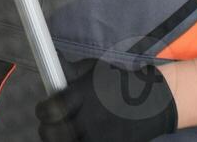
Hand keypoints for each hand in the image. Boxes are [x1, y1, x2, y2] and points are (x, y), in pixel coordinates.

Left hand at [36, 59, 177, 141]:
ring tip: (64, 134)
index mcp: (84, 95)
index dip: (43, 111)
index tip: (44, 109)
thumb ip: (70, 72)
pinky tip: (80, 138)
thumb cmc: (121, 83)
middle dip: (47, 129)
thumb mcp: (96, 70)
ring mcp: (99, 137)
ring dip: (60, 140)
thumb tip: (49, 62)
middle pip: (51, 134)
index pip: (50, 109)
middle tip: (51, 125)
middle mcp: (90, 119)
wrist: (153, 102)